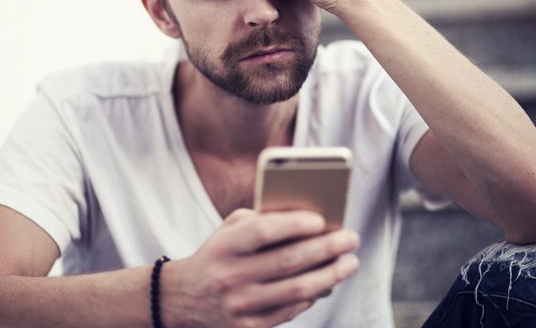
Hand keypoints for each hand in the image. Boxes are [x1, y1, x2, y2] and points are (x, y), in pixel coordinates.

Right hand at [163, 209, 359, 327]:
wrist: (185, 299)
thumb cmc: (219, 254)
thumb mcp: (228, 230)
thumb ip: (261, 219)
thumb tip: (307, 222)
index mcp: (224, 246)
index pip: (264, 231)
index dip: (295, 224)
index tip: (322, 219)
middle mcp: (231, 276)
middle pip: (288, 261)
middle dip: (326, 248)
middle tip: (351, 239)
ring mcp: (241, 305)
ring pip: (296, 290)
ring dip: (331, 275)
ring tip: (350, 263)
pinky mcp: (250, 327)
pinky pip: (292, 310)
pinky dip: (314, 295)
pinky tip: (328, 283)